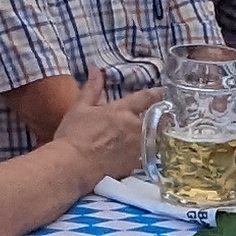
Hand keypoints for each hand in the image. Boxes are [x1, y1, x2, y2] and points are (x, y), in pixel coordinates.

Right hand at [52, 65, 151, 184]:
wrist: (73, 166)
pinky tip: (139, 154)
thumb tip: (96, 70)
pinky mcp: (135, 164)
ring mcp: (137, 147)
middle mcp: (134, 127)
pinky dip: (144, 152)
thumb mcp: (79, 108)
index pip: (146, 98)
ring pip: (152, 137)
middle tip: (159, 117)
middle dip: (157, 117)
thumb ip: (91, 89)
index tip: (162, 92)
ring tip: (151, 136)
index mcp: (122, 110)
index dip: (156, 94)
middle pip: (154, 119)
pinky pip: (145, 154)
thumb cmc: (74, 135)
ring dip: (152, 135)